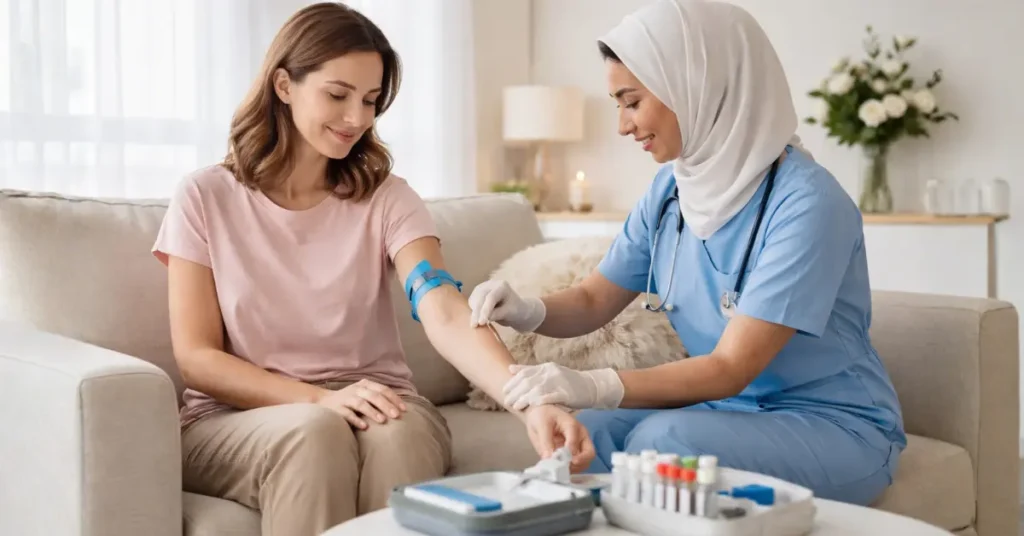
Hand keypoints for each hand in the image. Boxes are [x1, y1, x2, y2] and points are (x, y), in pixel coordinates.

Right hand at [316, 379, 407, 429]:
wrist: (323, 401)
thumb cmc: (350, 400)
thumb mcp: (364, 393)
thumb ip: (378, 397)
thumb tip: (400, 408)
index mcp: (365, 384)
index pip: (383, 389)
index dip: (394, 399)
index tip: (404, 409)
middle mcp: (356, 390)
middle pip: (374, 396)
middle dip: (386, 405)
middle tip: (396, 416)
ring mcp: (346, 399)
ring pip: (361, 404)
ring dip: (373, 412)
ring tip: (383, 421)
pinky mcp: (336, 409)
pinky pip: (347, 414)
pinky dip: (356, 420)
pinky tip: (365, 427)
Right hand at [468, 280, 545, 332]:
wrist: (515, 310)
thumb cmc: (515, 311)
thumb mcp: (510, 313)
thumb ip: (497, 314)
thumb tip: (481, 320)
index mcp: (502, 286)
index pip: (491, 297)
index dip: (485, 310)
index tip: (481, 322)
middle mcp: (490, 284)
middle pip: (480, 297)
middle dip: (476, 312)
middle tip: (474, 325)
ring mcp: (482, 288)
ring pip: (474, 300)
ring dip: (473, 312)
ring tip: (475, 324)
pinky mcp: (477, 294)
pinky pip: (472, 303)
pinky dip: (472, 311)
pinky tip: (475, 319)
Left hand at [504, 362, 623, 409]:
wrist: (590, 386)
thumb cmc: (568, 382)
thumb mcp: (549, 373)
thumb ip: (531, 371)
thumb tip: (511, 369)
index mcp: (545, 367)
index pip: (524, 373)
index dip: (513, 382)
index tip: (504, 391)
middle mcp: (550, 372)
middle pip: (528, 381)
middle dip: (515, 391)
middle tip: (507, 401)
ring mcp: (559, 381)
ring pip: (537, 388)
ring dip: (524, 398)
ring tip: (515, 405)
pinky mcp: (566, 392)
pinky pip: (551, 396)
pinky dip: (540, 400)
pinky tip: (532, 405)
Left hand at [523, 405, 595, 472]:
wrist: (541, 415)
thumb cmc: (543, 416)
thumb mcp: (541, 425)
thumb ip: (545, 442)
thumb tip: (548, 459)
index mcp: (572, 426)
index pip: (575, 441)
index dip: (568, 454)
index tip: (557, 461)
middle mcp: (580, 436)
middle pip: (589, 453)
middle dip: (578, 463)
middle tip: (564, 468)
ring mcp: (578, 446)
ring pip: (585, 462)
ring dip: (574, 469)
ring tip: (559, 469)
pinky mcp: (574, 454)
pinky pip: (577, 466)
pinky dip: (570, 470)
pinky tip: (559, 469)